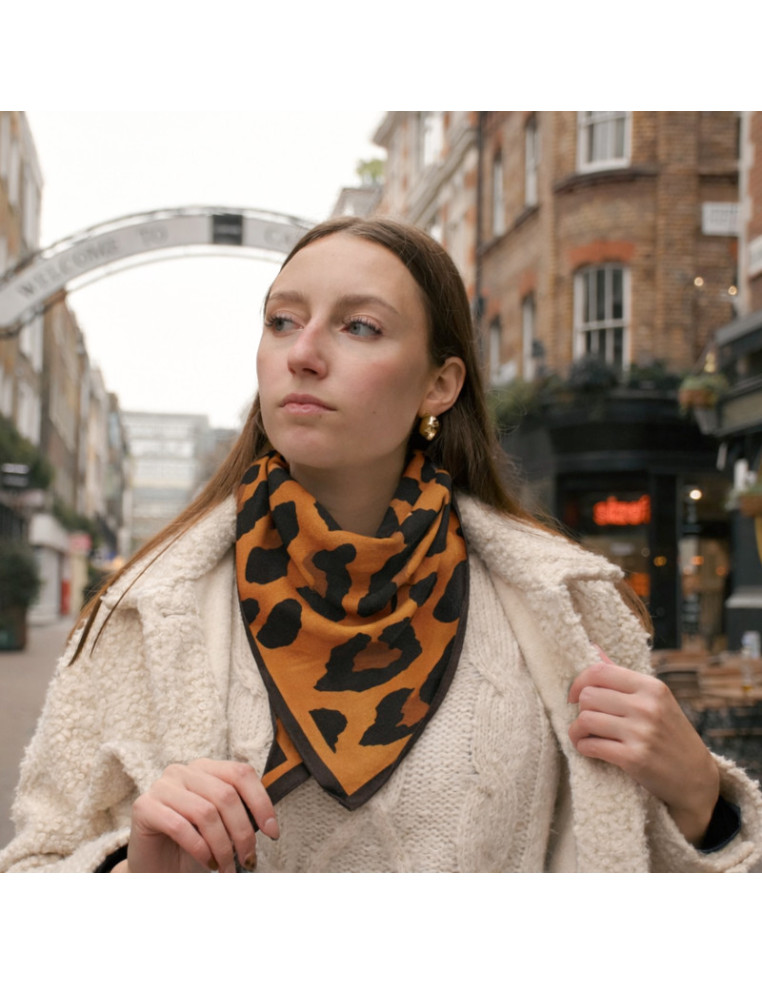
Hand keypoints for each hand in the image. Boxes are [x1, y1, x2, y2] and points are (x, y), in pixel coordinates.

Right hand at [123, 758, 278, 872]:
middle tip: (248, 859)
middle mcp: (183, 770)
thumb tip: (271, 825)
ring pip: (206, 812)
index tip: (273, 833)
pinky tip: (208, 863)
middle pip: (225, 795)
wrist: (156, 869)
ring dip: (222, 846)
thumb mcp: (224, 826)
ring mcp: (162, 786)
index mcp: (206, 768)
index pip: (241, 773)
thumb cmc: (194, 846)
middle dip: (242, 832)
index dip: (261, 802)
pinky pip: (180, 826)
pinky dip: (200, 848)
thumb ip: (242, 815)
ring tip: (228, 868)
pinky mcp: (144, 806)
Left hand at [568, 649, 719, 845]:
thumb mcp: (654, 700)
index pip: (599, 671)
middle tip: (586, 720)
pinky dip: (583, 747)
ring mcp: (641, 732)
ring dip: (577, 731)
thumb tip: (592, 648)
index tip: (574, 696)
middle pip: (588, 696)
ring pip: (585, 720)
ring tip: (583, 736)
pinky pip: (591, 746)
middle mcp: (647, 706)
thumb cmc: (670, 734)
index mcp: (651, 687)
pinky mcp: (635, 758)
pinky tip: (589, 749)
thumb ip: (621, 676)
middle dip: (580, 709)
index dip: (578, 683)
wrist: (696, 778)